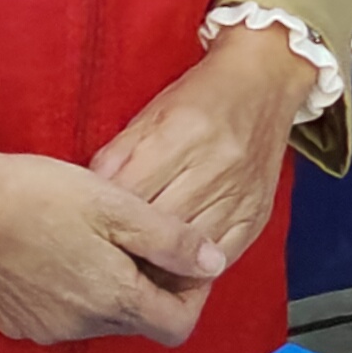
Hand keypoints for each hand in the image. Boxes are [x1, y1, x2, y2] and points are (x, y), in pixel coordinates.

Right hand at [0, 147, 223, 346]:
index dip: (192, 296)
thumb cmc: (44, 195)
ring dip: (108, 288)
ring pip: (99, 319)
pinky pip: (60, 317)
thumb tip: (215, 263)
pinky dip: (69, 293)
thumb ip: (172, 240)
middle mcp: (81, 327)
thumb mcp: (119, 205)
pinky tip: (57, 253)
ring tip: (94, 239)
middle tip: (137, 237)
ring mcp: (46, 329)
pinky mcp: (15, 322)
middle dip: (149, 287)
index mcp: (114, 299)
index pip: (177, 327)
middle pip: (138, 321)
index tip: (185, 262)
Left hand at [88, 23, 314, 268]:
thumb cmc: (203, 95)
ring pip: (188, 250)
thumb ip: (117, 154)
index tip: (87, 230)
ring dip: (157, 265)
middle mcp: (216, 165)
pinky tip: (172, 269)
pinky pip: (220, 258)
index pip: (131, 193)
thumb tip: (87, 194)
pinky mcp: (257, 214)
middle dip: (126, 246)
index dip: (103, 217)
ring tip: (132, 271)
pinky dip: (192, 269)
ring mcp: (240, 193)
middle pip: (158, 225)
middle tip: (102, 259)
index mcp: (183, 132)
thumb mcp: (152, 112)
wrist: (264, 81)